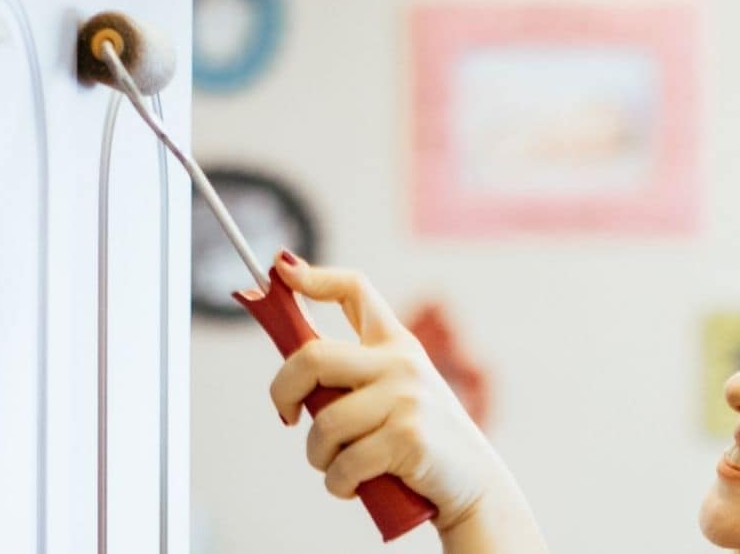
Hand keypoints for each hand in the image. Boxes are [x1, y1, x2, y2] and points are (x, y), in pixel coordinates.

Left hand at [269, 251, 546, 551]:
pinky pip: (345, 462)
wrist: (475, 488)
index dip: (314, 277)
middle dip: (282, 391)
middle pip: (312, 358)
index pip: (355, 290)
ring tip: (334, 467)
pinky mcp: (409, 437)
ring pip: (324, 423)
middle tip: (286, 417)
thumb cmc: (418, 444)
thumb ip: (351, 380)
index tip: (282, 269)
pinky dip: (337, 482)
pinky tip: (350, 486)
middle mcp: (402, 362)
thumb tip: (291, 378)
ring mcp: (407, 397)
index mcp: (396, 344)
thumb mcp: (393, 396)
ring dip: (318, 455)